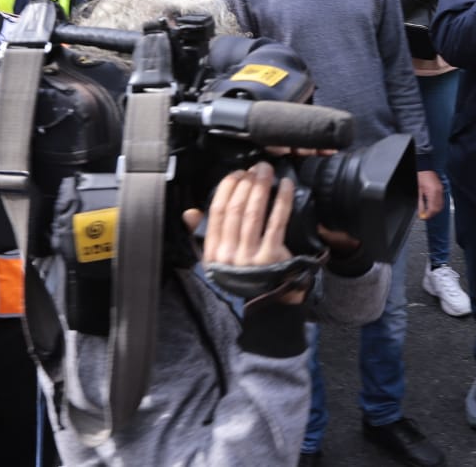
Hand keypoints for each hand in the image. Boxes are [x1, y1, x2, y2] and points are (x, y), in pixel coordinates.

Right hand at [182, 163, 302, 302]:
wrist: (265, 308)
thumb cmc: (241, 279)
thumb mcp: (216, 261)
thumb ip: (202, 235)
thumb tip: (189, 212)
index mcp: (213, 252)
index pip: (216, 212)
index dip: (227, 188)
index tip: (237, 174)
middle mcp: (229, 254)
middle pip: (236, 208)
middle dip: (247, 182)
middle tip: (256, 168)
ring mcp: (250, 256)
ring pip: (254, 212)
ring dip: (262, 186)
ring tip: (267, 171)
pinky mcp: (271, 257)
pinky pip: (276, 221)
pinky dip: (282, 200)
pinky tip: (286, 187)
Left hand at [417, 170, 443, 220]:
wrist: (425, 167)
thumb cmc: (421, 176)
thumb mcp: (419, 191)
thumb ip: (420, 203)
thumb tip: (421, 212)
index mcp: (433, 192)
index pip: (432, 209)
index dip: (428, 215)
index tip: (424, 217)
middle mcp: (439, 192)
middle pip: (438, 208)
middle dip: (432, 214)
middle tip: (426, 215)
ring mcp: (441, 190)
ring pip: (441, 205)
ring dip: (435, 210)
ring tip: (428, 211)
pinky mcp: (441, 189)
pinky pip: (442, 200)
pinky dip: (437, 205)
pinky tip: (432, 206)